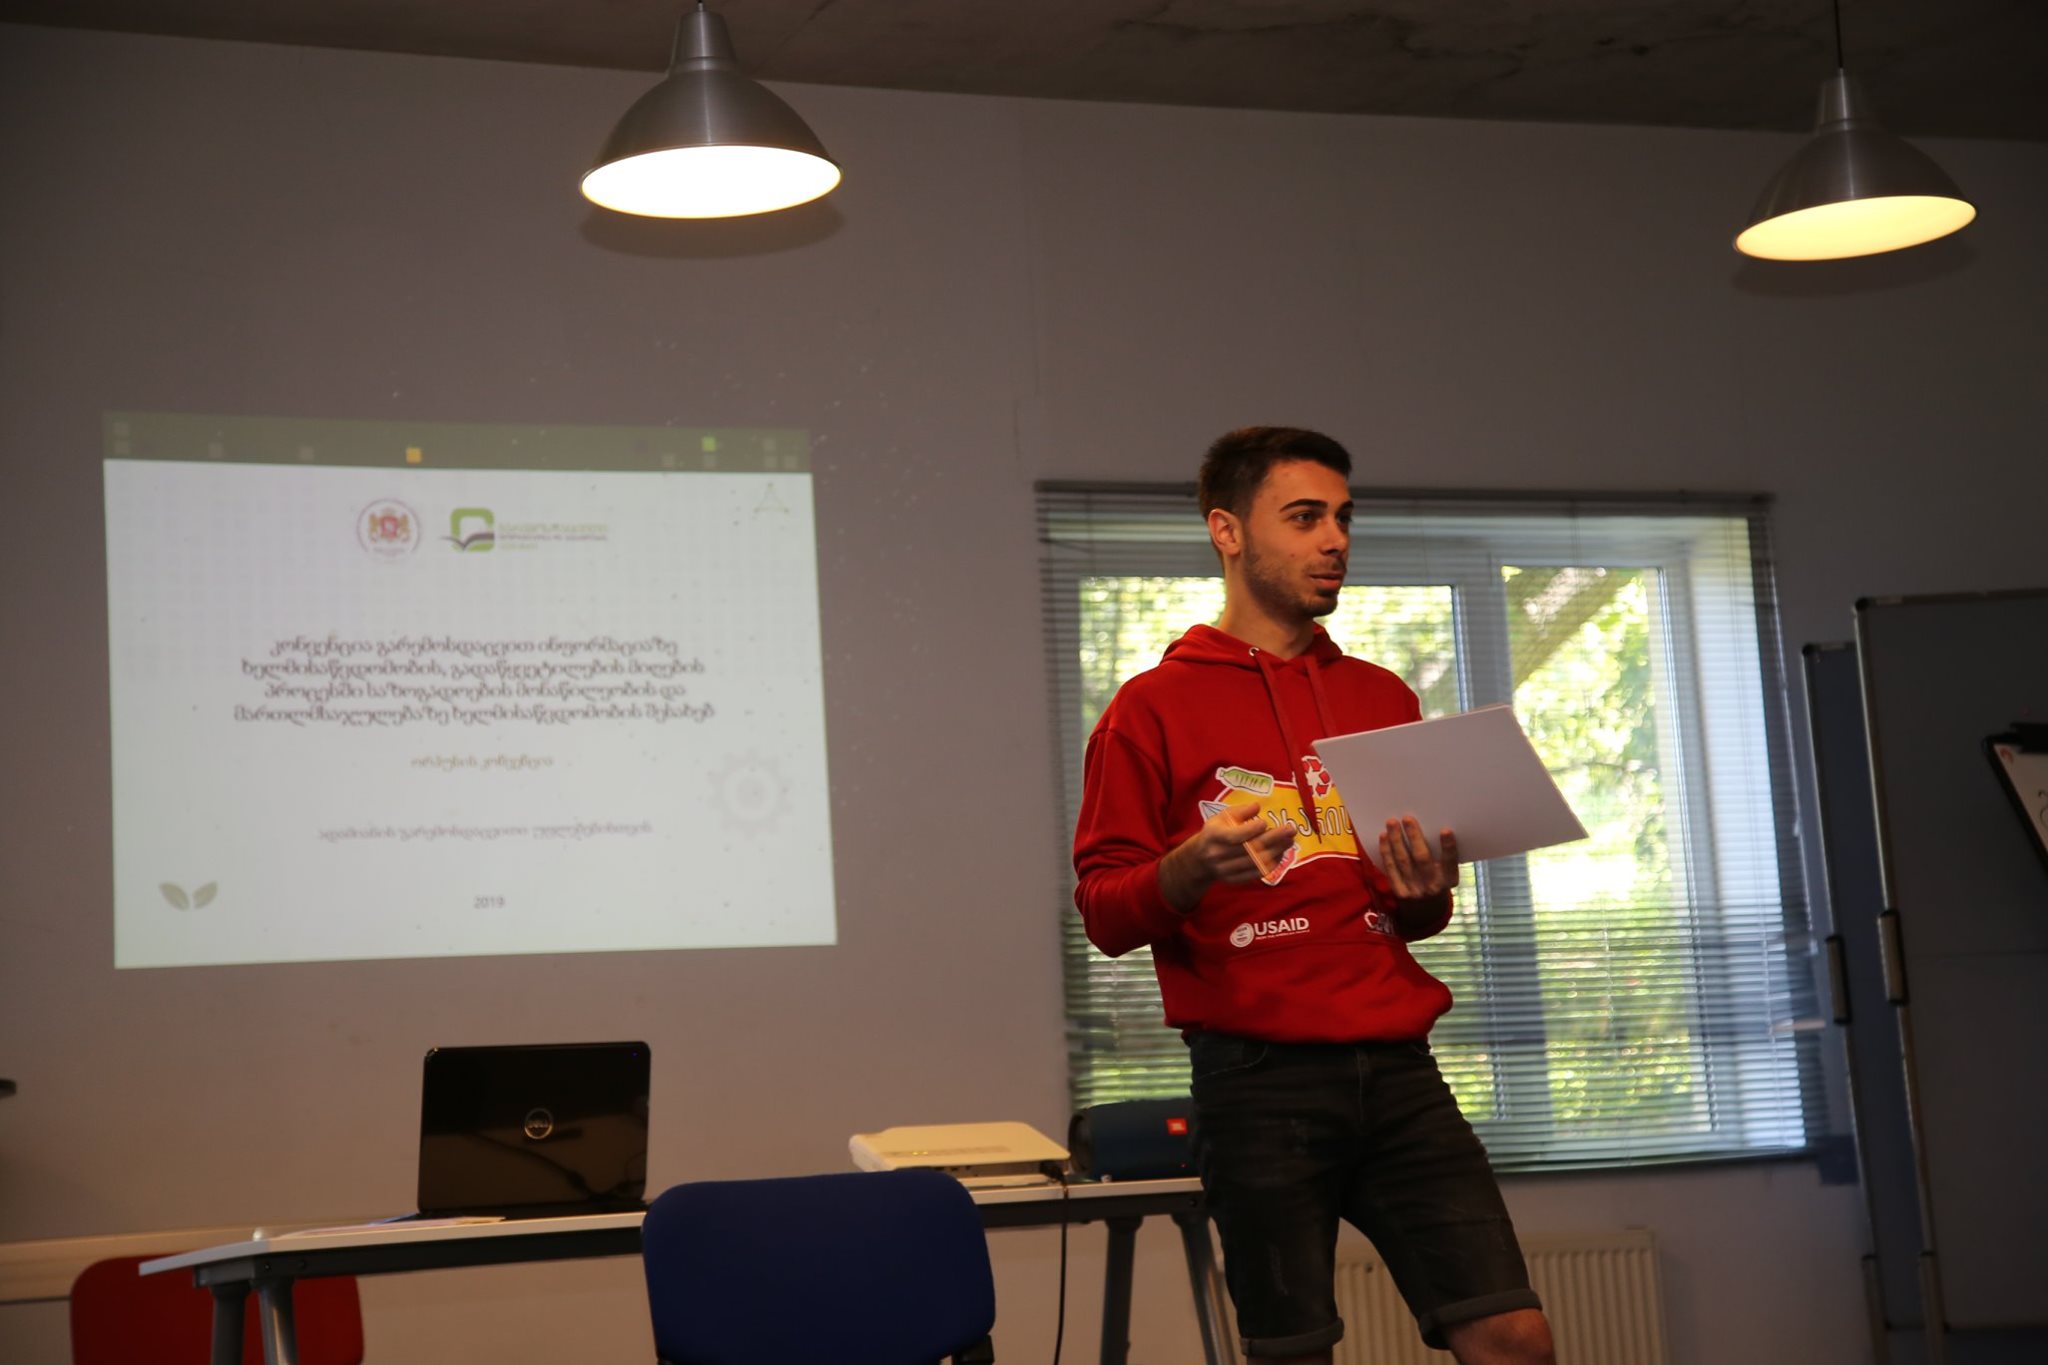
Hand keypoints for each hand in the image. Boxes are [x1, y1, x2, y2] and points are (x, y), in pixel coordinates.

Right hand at [1158, 801, 1296, 911]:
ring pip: (1255, 862)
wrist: (1199, 860)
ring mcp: (1225, 870)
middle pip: (1249, 849)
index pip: (1234, 836)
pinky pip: (1256, 873)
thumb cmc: (1214, 833)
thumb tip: (1257, 806)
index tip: (1265, 822)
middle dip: (1273, 839)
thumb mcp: (1220, 818)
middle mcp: (1218, 855)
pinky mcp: (1234, 880)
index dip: (1250, 830)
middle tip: (1290, 830)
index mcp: (1213, 836)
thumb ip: (1239, 811)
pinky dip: (1271, 864)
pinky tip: (1281, 854)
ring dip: (1276, 851)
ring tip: (1289, 840)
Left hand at [1379, 817, 1459, 900]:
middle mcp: (1433, 886)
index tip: (1445, 830)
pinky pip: (1391, 868)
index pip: (1450, 862)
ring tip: (1392, 823)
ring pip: (1403, 861)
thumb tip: (1431, 827)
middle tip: (1408, 818)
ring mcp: (1415, 890)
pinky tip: (1384, 837)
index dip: (1448, 847)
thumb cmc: (1437, 882)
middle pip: (1422, 859)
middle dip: (1414, 837)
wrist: (1425, 912)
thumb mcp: (1446, 875)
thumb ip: (1442, 857)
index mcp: (1449, 879)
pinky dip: (1386, 851)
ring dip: (1396, 840)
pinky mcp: (1399, 892)